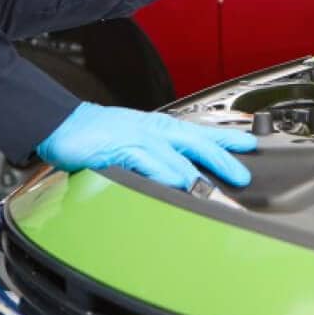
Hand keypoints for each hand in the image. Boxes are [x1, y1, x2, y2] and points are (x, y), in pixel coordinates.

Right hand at [36, 102, 256, 188]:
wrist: (63, 124)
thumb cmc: (96, 135)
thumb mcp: (133, 144)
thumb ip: (156, 159)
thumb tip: (180, 176)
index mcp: (159, 128)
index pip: (201, 132)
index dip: (227, 138)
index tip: (250, 145)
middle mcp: (154, 130)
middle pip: (197, 142)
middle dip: (223, 158)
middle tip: (243, 174)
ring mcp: (138, 138)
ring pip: (176, 156)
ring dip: (199, 175)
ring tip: (219, 190)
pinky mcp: (120, 149)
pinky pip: (148, 163)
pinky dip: (165, 174)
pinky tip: (178, 184)